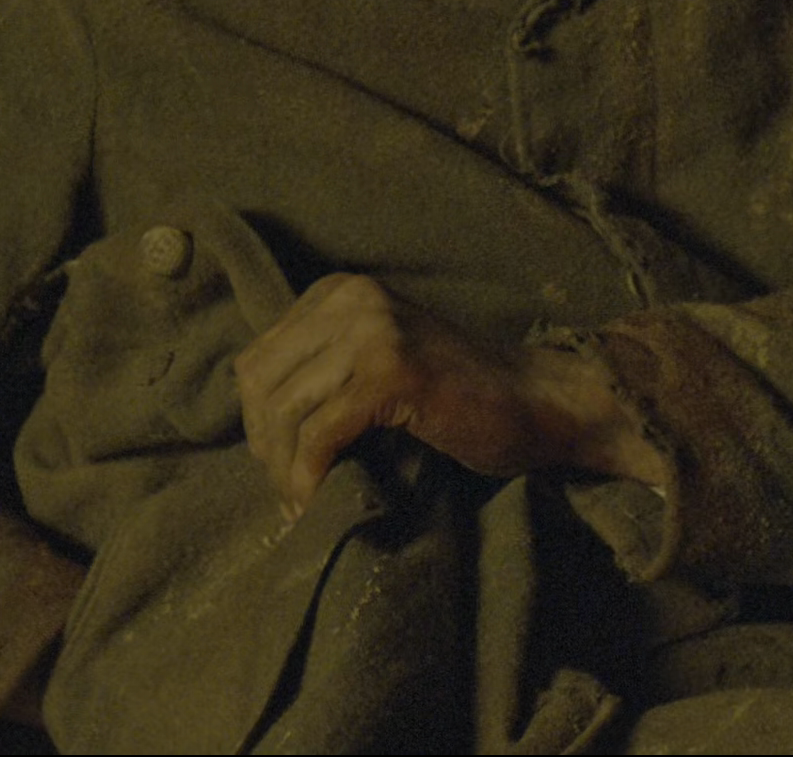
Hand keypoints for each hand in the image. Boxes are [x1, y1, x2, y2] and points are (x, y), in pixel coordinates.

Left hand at [232, 273, 668, 518]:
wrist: (540, 402)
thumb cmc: (463, 398)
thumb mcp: (376, 364)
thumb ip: (322, 373)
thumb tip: (253, 428)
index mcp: (337, 291)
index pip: (255, 361)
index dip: (259, 424)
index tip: (284, 469)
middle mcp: (348, 298)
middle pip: (259, 386)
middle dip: (266, 450)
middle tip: (291, 492)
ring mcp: (370, 329)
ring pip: (283, 412)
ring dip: (285, 470)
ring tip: (305, 501)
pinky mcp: (390, 370)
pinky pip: (319, 434)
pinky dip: (309, 476)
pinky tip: (319, 500)